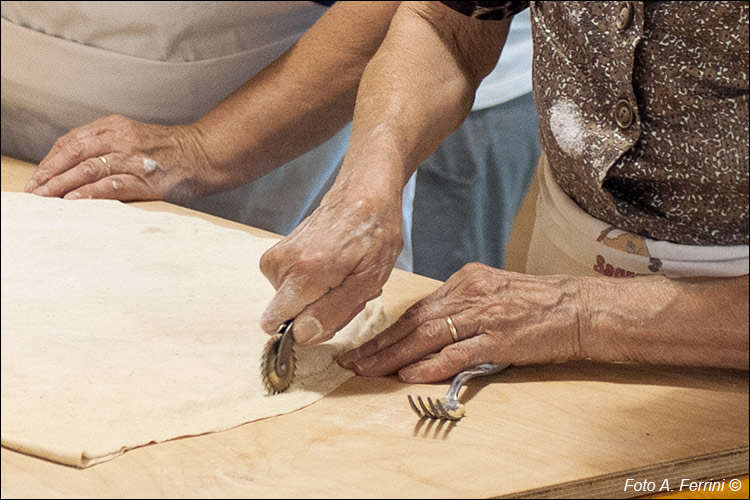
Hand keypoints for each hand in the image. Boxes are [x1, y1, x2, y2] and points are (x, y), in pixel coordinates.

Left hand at [24, 114, 214, 203]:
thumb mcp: (135, 136)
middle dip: (49, 174)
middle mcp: (121, 138)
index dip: (50, 160)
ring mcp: (134, 159)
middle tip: (34, 191)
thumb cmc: (171, 151)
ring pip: (87, 169)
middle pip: (74, 154)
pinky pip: (111, 185)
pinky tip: (75, 201)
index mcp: (115, 126)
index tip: (39, 177)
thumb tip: (76, 166)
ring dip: (62, 185)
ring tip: (45, 198)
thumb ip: (108, 144)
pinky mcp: (146, 179)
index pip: (71, 140)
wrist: (206, 154)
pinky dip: (90, 193)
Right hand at [259, 182, 402, 344]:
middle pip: (290, 315)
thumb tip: (301, 335)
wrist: (362, 194)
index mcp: (304, 273)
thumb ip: (333, 311)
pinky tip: (334, 269)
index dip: (305, 329)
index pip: (276, 323)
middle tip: (348, 290)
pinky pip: (291, 287)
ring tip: (345, 276)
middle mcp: (282, 264)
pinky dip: (314, 285)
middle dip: (320, 312)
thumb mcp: (367, 280)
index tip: (331, 314)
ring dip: (321, 298)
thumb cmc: (373, 233)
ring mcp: (277, 257)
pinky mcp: (278, 254)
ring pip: (292, 303)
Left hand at [338, 263, 586, 382]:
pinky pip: (456, 354)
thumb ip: (462, 307)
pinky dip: (428, 365)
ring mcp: (484, 316)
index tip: (364, 345)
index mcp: (466, 281)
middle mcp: (470, 294)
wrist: (581, 308)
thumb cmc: (539, 304)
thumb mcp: (494, 293)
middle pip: (413, 322)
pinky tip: (406, 374)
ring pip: (426, 336)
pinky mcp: (499, 338)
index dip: (387, 330)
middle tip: (351, 360)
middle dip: (379, 344)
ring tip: (366, 371)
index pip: (417, 309)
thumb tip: (429, 330)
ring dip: (392, 357)